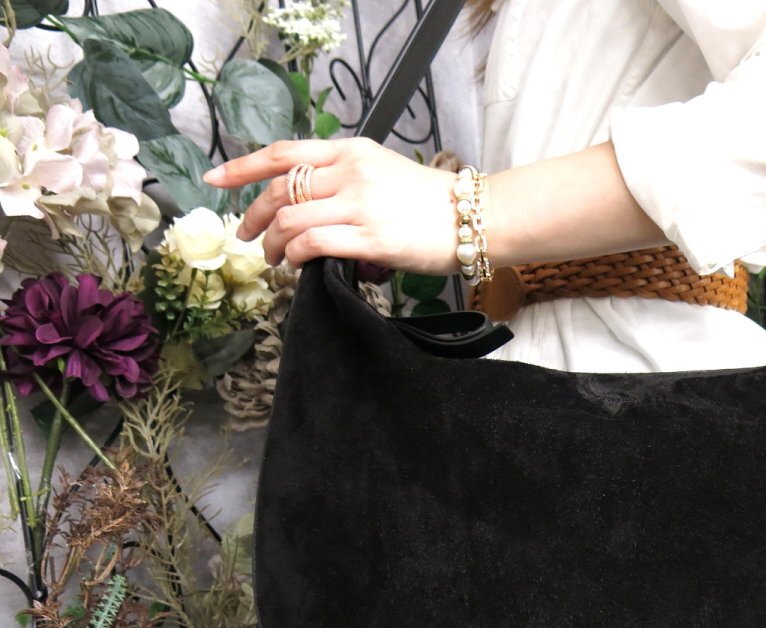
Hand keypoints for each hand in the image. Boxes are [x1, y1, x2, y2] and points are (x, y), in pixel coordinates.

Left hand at [201, 137, 461, 273]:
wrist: (473, 218)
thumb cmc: (431, 201)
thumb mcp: (383, 170)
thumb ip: (343, 176)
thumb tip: (304, 204)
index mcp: (352, 150)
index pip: (284, 152)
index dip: (242, 166)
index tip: (216, 180)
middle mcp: (351, 172)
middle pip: (280, 190)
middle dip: (252, 215)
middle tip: (246, 235)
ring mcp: (360, 205)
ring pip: (289, 220)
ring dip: (271, 243)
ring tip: (272, 257)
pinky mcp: (370, 238)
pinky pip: (312, 244)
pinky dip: (293, 256)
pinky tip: (295, 264)